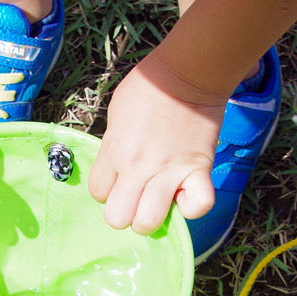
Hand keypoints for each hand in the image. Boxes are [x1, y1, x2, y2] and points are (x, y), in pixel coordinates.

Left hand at [88, 53, 224, 233]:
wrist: (187, 74)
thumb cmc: (148, 87)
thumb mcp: (116, 114)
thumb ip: (113, 145)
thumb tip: (118, 166)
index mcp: (114, 150)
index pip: (97, 193)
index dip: (108, 190)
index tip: (120, 180)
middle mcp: (137, 167)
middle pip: (118, 218)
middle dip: (125, 213)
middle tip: (137, 197)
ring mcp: (169, 171)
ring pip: (149, 221)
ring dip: (153, 217)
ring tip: (159, 202)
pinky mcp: (198, 170)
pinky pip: (197, 206)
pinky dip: (192, 207)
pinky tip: (186, 195)